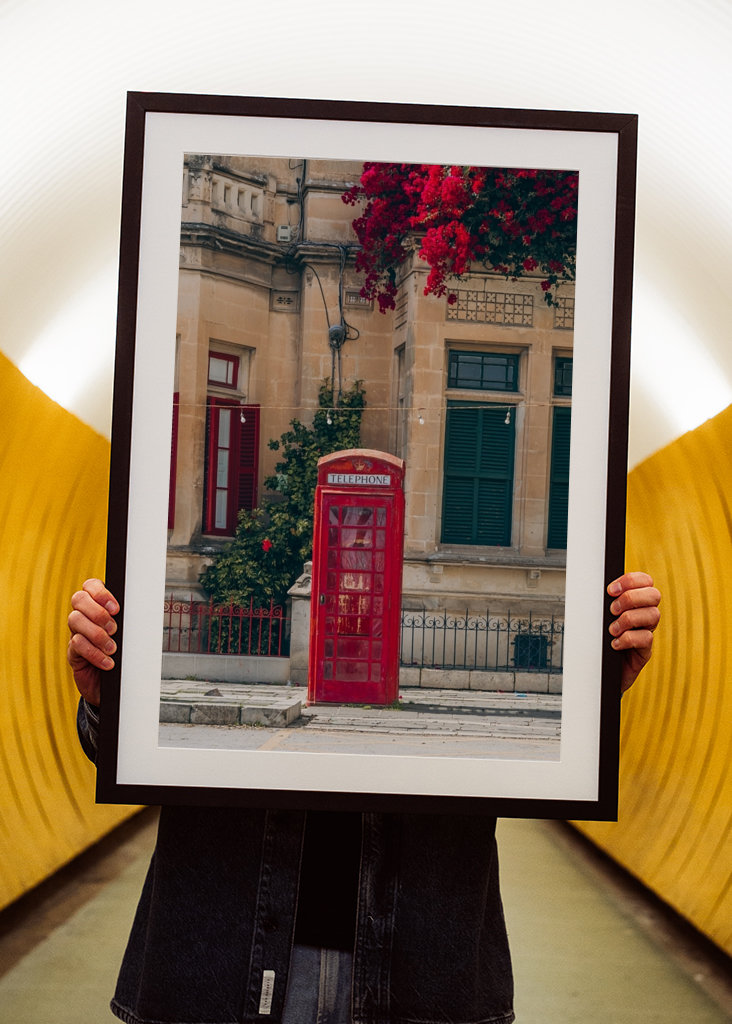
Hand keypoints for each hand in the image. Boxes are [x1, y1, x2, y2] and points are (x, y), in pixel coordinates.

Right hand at [67, 579, 119, 705]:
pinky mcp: (73, 652)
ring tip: (112, 648)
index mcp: (98, 605)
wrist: (115, 684)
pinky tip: (108, 662)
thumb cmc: (125, 654)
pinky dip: (94, 653)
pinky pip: (76, 645)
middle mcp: (84, 616)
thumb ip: (130, 620)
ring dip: (97, 634)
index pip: (90, 585)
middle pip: (78, 599)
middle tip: (114, 628)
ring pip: (75, 620)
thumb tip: (143, 609)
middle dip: (98, 612)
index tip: (116, 608)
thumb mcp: (129, 634)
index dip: (100, 592)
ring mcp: (76, 632)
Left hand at [607, 571, 660, 692]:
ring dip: (628, 619)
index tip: (611, 590)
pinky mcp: (645, 651)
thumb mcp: (600, 618)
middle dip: (630, 598)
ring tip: (612, 629)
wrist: (599, 670)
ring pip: (653, 615)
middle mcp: (645, 615)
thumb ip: (603, 603)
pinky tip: (615, 643)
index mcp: (635, 602)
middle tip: (612, 610)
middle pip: (654, 595)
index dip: (631, 580)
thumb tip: (594, 589)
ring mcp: (646, 632)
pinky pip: (646, 638)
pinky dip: (628, 639)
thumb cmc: (599, 641)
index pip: (645, 581)